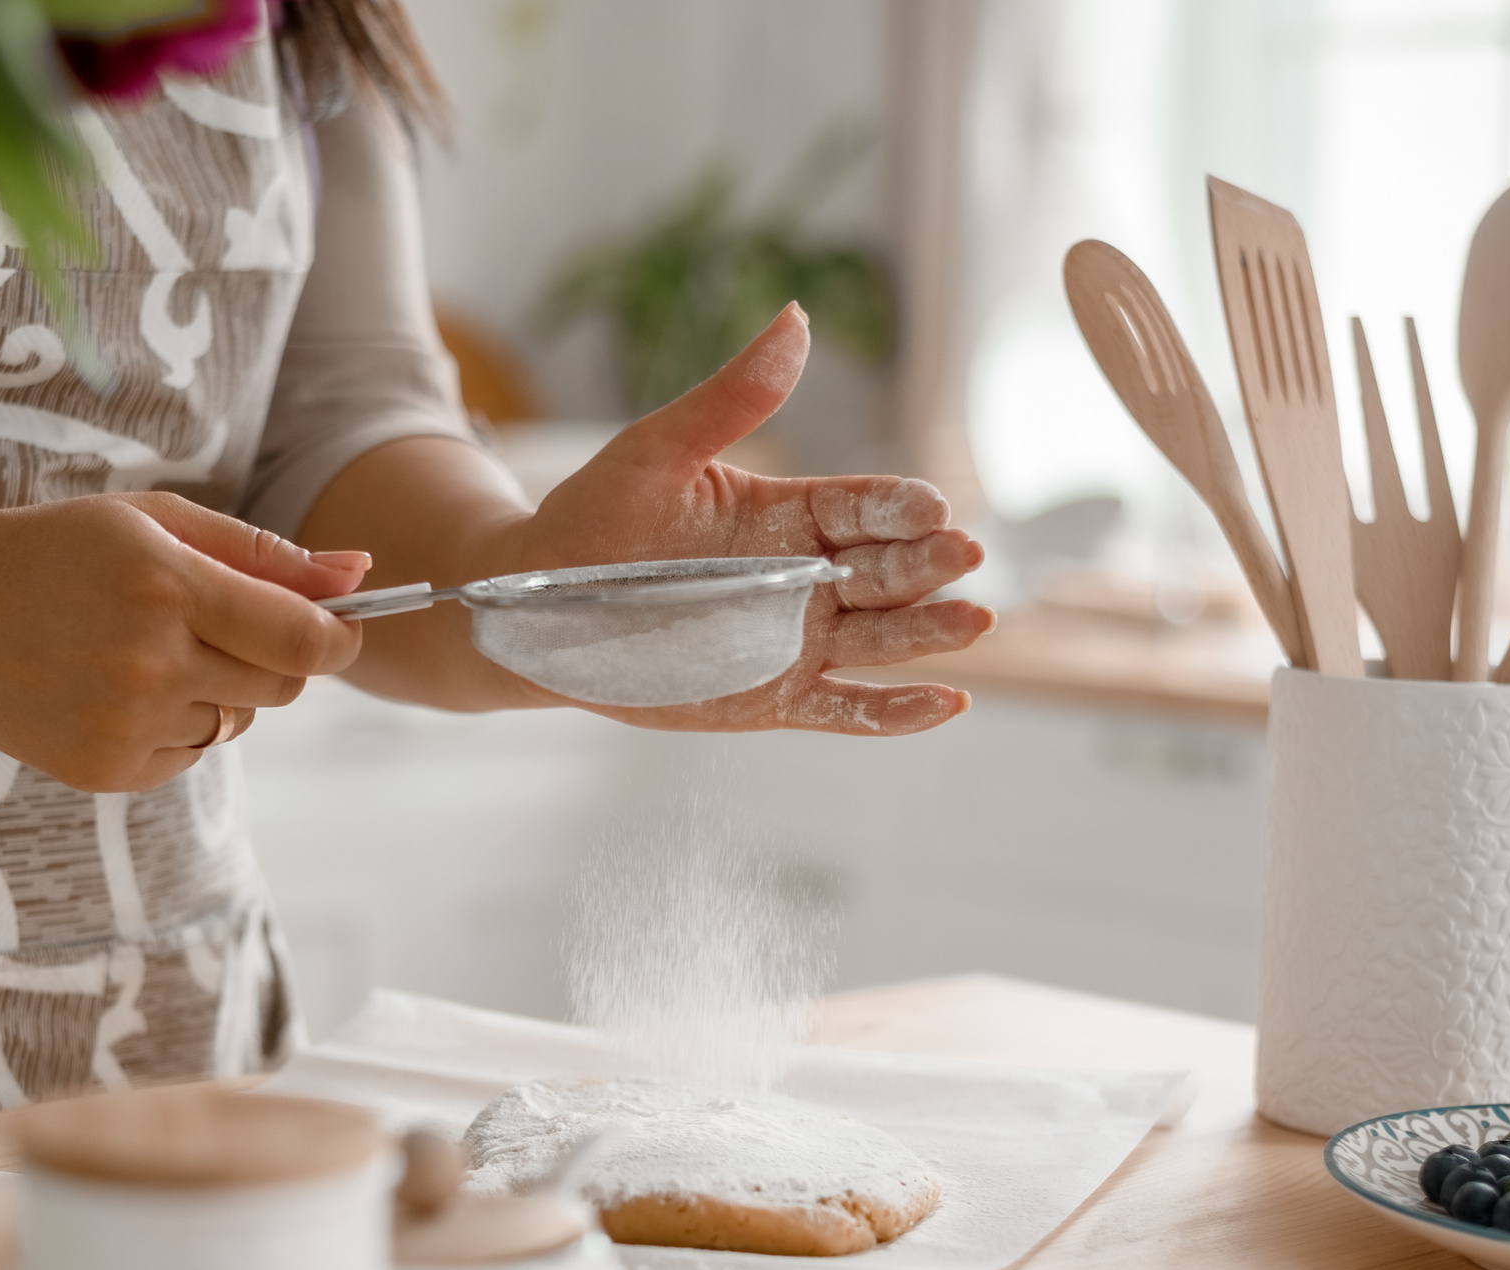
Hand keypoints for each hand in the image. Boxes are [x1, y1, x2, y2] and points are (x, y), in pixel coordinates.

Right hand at [0, 483, 367, 792]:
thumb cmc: (59, 552)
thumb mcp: (155, 523)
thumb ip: (263, 552)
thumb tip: (362, 574)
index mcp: (167, 586)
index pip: (303, 638)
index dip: (340, 637)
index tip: (340, 628)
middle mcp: (151, 661)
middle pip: (283, 685)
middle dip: (279, 657)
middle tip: (224, 623)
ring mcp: (127, 723)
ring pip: (238, 720)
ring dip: (220, 689)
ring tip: (148, 651)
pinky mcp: (109, 770)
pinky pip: (192, 753)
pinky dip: (178, 725)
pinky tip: (118, 688)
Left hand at [495, 304, 990, 733]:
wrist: (536, 612)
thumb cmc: (593, 521)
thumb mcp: (656, 452)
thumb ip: (731, 398)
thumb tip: (795, 318)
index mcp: (792, 513)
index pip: (865, 505)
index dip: (901, 507)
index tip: (931, 507)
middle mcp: (809, 579)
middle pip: (890, 571)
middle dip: (931, 564)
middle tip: (963, 555)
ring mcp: (798, 642)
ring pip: (884, 639)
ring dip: (932, 632)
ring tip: (973, 622)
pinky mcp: (778, 700)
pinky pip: (847, 709)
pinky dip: (897, 711)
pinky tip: (946, 701)